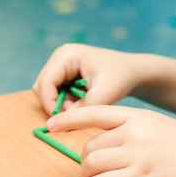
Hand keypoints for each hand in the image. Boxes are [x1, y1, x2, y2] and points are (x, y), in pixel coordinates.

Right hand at [32, 44, 157, 114]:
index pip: (46, 81)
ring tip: (83, 108)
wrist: (133, 72)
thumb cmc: (121, 78)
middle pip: (42, 86)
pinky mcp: (66, 75)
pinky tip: (83, 104)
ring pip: (48, 92)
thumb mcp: (105, 94)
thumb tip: (63, 121)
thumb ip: (84, 108)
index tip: (62, 120)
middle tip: (74, 116)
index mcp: (67, 55)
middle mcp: (60, 57)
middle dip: (55, 104)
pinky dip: (66, 103)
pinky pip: (57, 93)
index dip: (49, 103)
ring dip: (61, 105)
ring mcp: (62, 65)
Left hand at [47, 106, 175, 176]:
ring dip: (85, 174)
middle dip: (85, 159)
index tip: (50, 125)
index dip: (69, 119)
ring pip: (92, 163)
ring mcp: (138, 156)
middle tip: (88, 168)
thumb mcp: (163, 128)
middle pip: (91, 145)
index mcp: (140, 117)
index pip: (96, 113)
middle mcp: (135, 133)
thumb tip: (110, 143)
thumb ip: (137, 131)